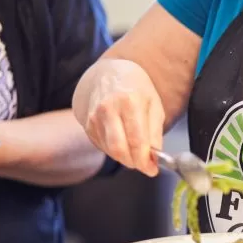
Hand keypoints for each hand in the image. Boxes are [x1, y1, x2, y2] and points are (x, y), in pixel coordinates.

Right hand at [75, 59, 165, 175]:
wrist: (110, 73)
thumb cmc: (137, 89)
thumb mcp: (155, 106)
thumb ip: (155, 133)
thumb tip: (154, 158)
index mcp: (129, 102)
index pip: (137, 141)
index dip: (145, 160)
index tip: (152, 169)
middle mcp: (108, 109)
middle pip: (119, 150)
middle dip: (134, 163)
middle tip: (145, 165)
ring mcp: (95, 117)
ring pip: (110, 151)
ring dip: (126, 158)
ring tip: (136, 150)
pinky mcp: (87, 124)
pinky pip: (103, 147)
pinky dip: (116, 151)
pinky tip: (124, 142)